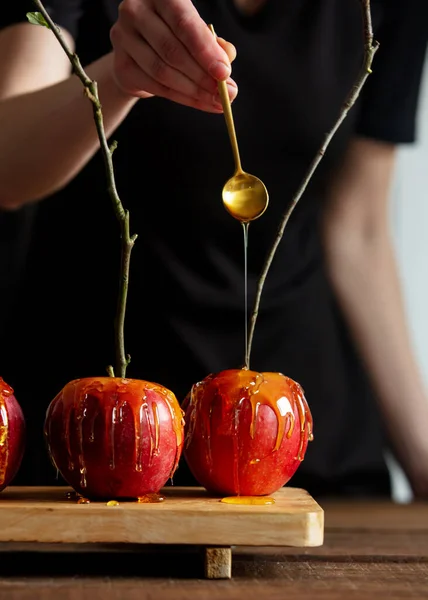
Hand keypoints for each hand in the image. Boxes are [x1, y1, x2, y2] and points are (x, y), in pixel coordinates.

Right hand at [110, 0, 237, 111]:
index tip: (224, 73)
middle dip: (202, 76)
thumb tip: (227, 58)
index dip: (206, 50)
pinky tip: (200, 103)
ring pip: (162, 71)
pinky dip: (181, 98)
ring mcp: (123, 36)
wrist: (139, 53)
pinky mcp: (120, 64)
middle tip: (225, 94)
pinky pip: (155, 86)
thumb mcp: (196, 34)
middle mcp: (136, 10)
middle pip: (172, 50)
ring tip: (216, 101)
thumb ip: (213, 43)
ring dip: (193, 91)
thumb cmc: (175, 37)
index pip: (184, 23)